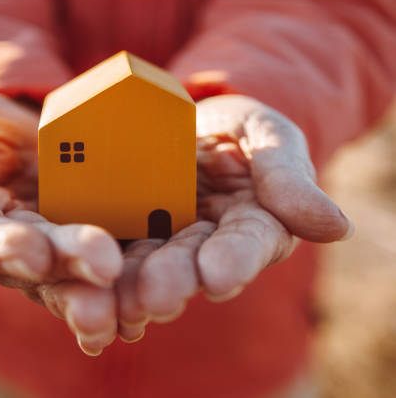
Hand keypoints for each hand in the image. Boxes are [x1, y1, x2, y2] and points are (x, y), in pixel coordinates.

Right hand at [0, 93, 123, 354]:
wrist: (20, 139)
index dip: (4, 248)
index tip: (31, 253)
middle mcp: (3, 252)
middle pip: (36, 266)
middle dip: (68, 268)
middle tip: (103, 268)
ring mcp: (47, 257)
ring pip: (70, 282)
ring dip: (97, 298)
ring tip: (125, 313)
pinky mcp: (82, 252)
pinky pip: (101, 277)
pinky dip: (120, 297)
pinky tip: (141, 316)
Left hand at [115, 95, 354, 341]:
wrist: (184, 118)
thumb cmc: (236, 128)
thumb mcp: (265, 134)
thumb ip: (288, 176)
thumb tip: (338, 228)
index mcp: (250, 224)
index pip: (246, 243)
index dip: (234, 260)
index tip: (220, 277)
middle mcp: (206, 242)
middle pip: (190, 264)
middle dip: (175, 281)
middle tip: (158, 299)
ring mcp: (162, 238)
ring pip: (148, 266)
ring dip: (133, 288)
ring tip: (119, 303)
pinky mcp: (124, 229)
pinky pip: (111, 249)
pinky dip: (101, 273)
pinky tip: (85, 290)